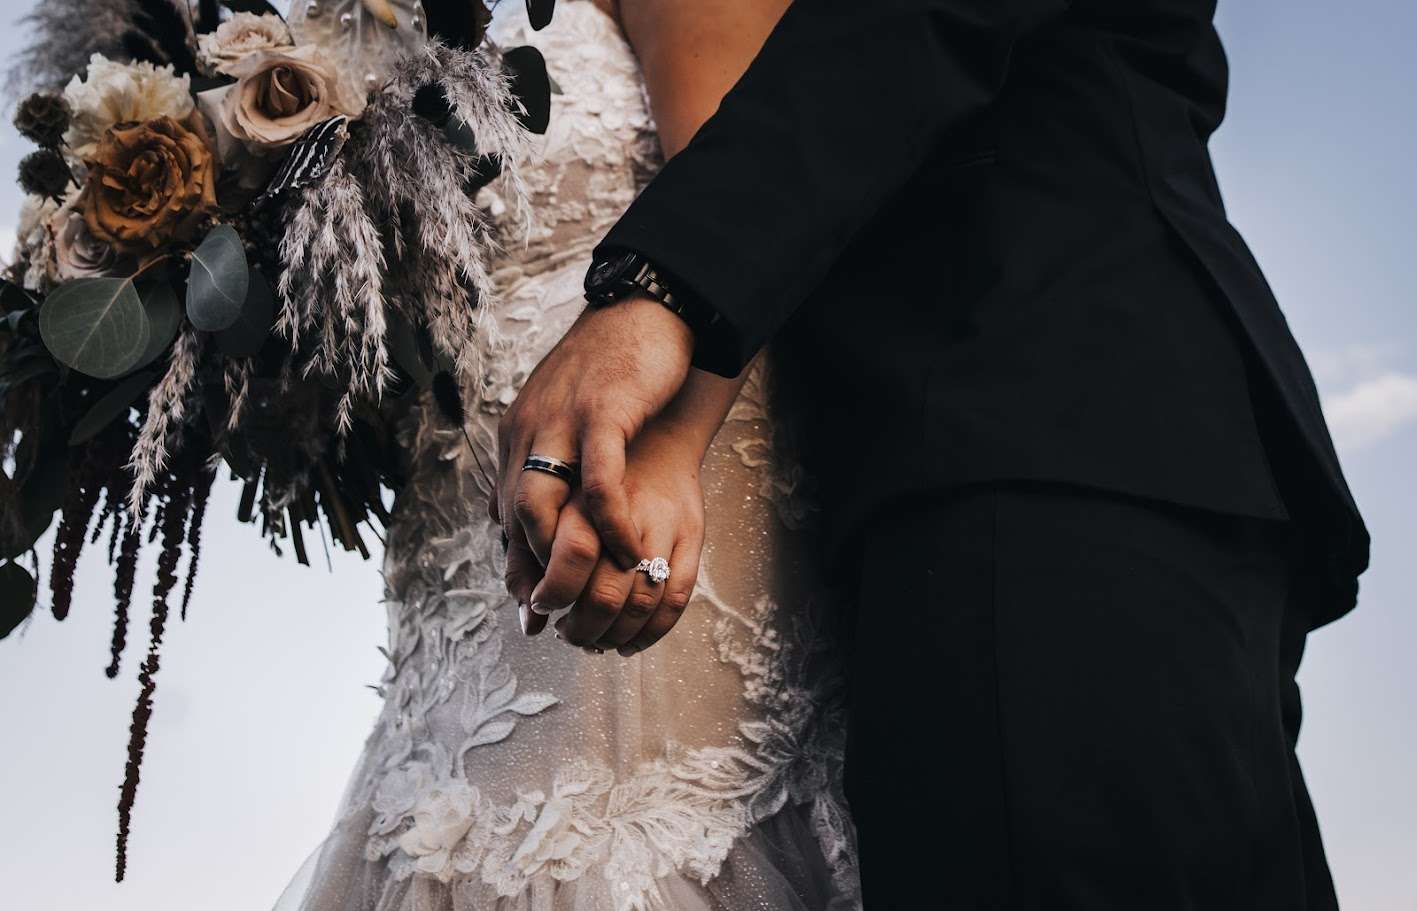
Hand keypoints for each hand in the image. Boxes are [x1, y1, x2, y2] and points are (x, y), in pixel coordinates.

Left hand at [494, 297, 693, 579]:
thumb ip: (549, 459)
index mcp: (518, 432)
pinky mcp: (603, 412)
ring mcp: (563, 419)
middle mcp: (529, 427)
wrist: (644, 306)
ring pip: (543, 503)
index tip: (532, 606)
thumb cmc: (612, 367)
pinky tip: (631, 550)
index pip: (506, 511)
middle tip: (559, 612)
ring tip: (595, 588)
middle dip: (534, 571)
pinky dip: (611, 524)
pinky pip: (600, 482)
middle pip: (516, 514)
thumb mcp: (565, 414)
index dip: (518, 563)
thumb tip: (534, 512)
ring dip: (567, 555)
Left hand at [517, 429, 706, 655]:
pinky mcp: (692, 532)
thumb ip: (530, 542)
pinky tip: (631, 641)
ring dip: (614, 634)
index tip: (541, 608)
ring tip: (597, 641)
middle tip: (568, 634)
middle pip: (601, 591)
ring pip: (638, 601)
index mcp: (578, 490)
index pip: (561, 555)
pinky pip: (675, 596)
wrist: (659, 424)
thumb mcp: (554, 492)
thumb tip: (523, 611)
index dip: (548, 594)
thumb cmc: (598, 466)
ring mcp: (662, 521)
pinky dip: (651, 631)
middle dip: (580, 627)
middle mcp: (624, 507)